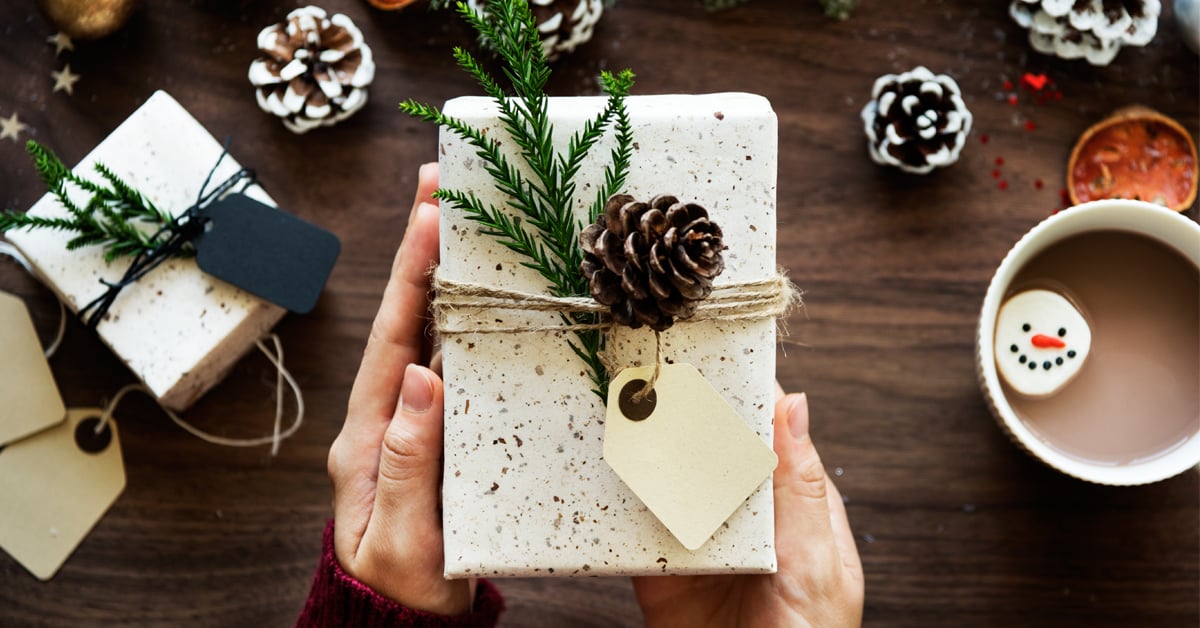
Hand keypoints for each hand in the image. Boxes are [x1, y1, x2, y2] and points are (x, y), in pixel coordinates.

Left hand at [326, 163, 472, 614]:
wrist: (403, 623)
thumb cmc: (401, 590)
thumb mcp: (403, 539)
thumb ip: (409, 463)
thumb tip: (422, 378)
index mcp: (369, 437)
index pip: (393, 340)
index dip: (413, 275)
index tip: (431, 215)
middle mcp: (387, 417)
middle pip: (408, 320)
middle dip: (423, 251)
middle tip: (443, 185)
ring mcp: (413, 423)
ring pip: (431, 334)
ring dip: (447, 275)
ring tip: (467, 219)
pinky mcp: (440, 434)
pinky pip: (455, 364)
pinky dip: (470, 321)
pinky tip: (491, 294)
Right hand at [632, 391, 863, 626]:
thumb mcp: (815, 564)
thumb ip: (799, 489)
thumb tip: (794, 406)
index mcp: (793, 508)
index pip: (768, 435)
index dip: (745, 395)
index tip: (718, 355)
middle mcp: (746, 518)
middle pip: (713, 452)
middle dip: (688, 415)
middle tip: (658, 377)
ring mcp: (702, 541)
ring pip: (671, 483)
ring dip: (649, 453)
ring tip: (625, 414)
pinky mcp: (660, 568)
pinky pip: (634, 526)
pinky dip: (620, 500)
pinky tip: (610, 474)